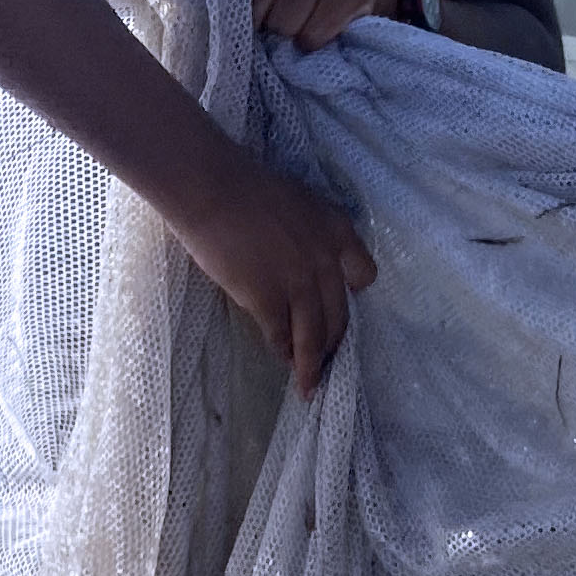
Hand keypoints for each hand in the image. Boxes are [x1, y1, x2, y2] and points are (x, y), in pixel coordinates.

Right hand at [157, 153, 378, 396]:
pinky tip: (279, 358)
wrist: (212, 190)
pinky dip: (282, 351)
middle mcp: (325, 261)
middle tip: (328, 361)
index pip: (364, 274)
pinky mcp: (268, 299)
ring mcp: (298, 283)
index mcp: (335, 231)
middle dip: (333, 344)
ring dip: (311, 364)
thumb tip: (304, 264)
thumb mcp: (298, 203)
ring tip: (309, 385)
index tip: (340, 308)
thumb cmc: (246, 190)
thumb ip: (310, 235)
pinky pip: (281, 335)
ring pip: (313, 335)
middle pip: (339, 315)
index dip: (353, 295)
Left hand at [239, 0, 398, 50]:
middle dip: (266, 22)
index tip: (255, 3)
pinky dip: (315, 42)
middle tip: (284, 12)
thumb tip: (212, 21)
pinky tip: (325, 23)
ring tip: (305, 17)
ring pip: (283, 26)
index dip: (239, 6)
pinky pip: (312, 35)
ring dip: (292, 35)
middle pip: (255, 10)